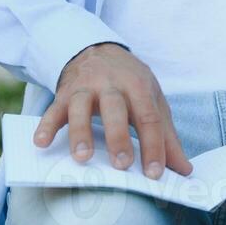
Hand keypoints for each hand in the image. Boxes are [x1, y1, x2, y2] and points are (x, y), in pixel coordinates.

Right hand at [33, 42, 192, 178]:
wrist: (99, 50)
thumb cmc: (130, 83)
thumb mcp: (153, 101)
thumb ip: (167, 136)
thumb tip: (184, 170)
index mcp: (139, 86)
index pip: (149, 118)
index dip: (154, 146)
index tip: (154, 174)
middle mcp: (112, 84)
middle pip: (116, 109)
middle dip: (119, 137)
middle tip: (122, 165)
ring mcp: (86, 87)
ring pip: (82, 107)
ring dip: (81, 132)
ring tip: (82, 158)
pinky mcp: (64, 93)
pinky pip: (53, 109)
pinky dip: (46, 125)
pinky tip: (41, 143)